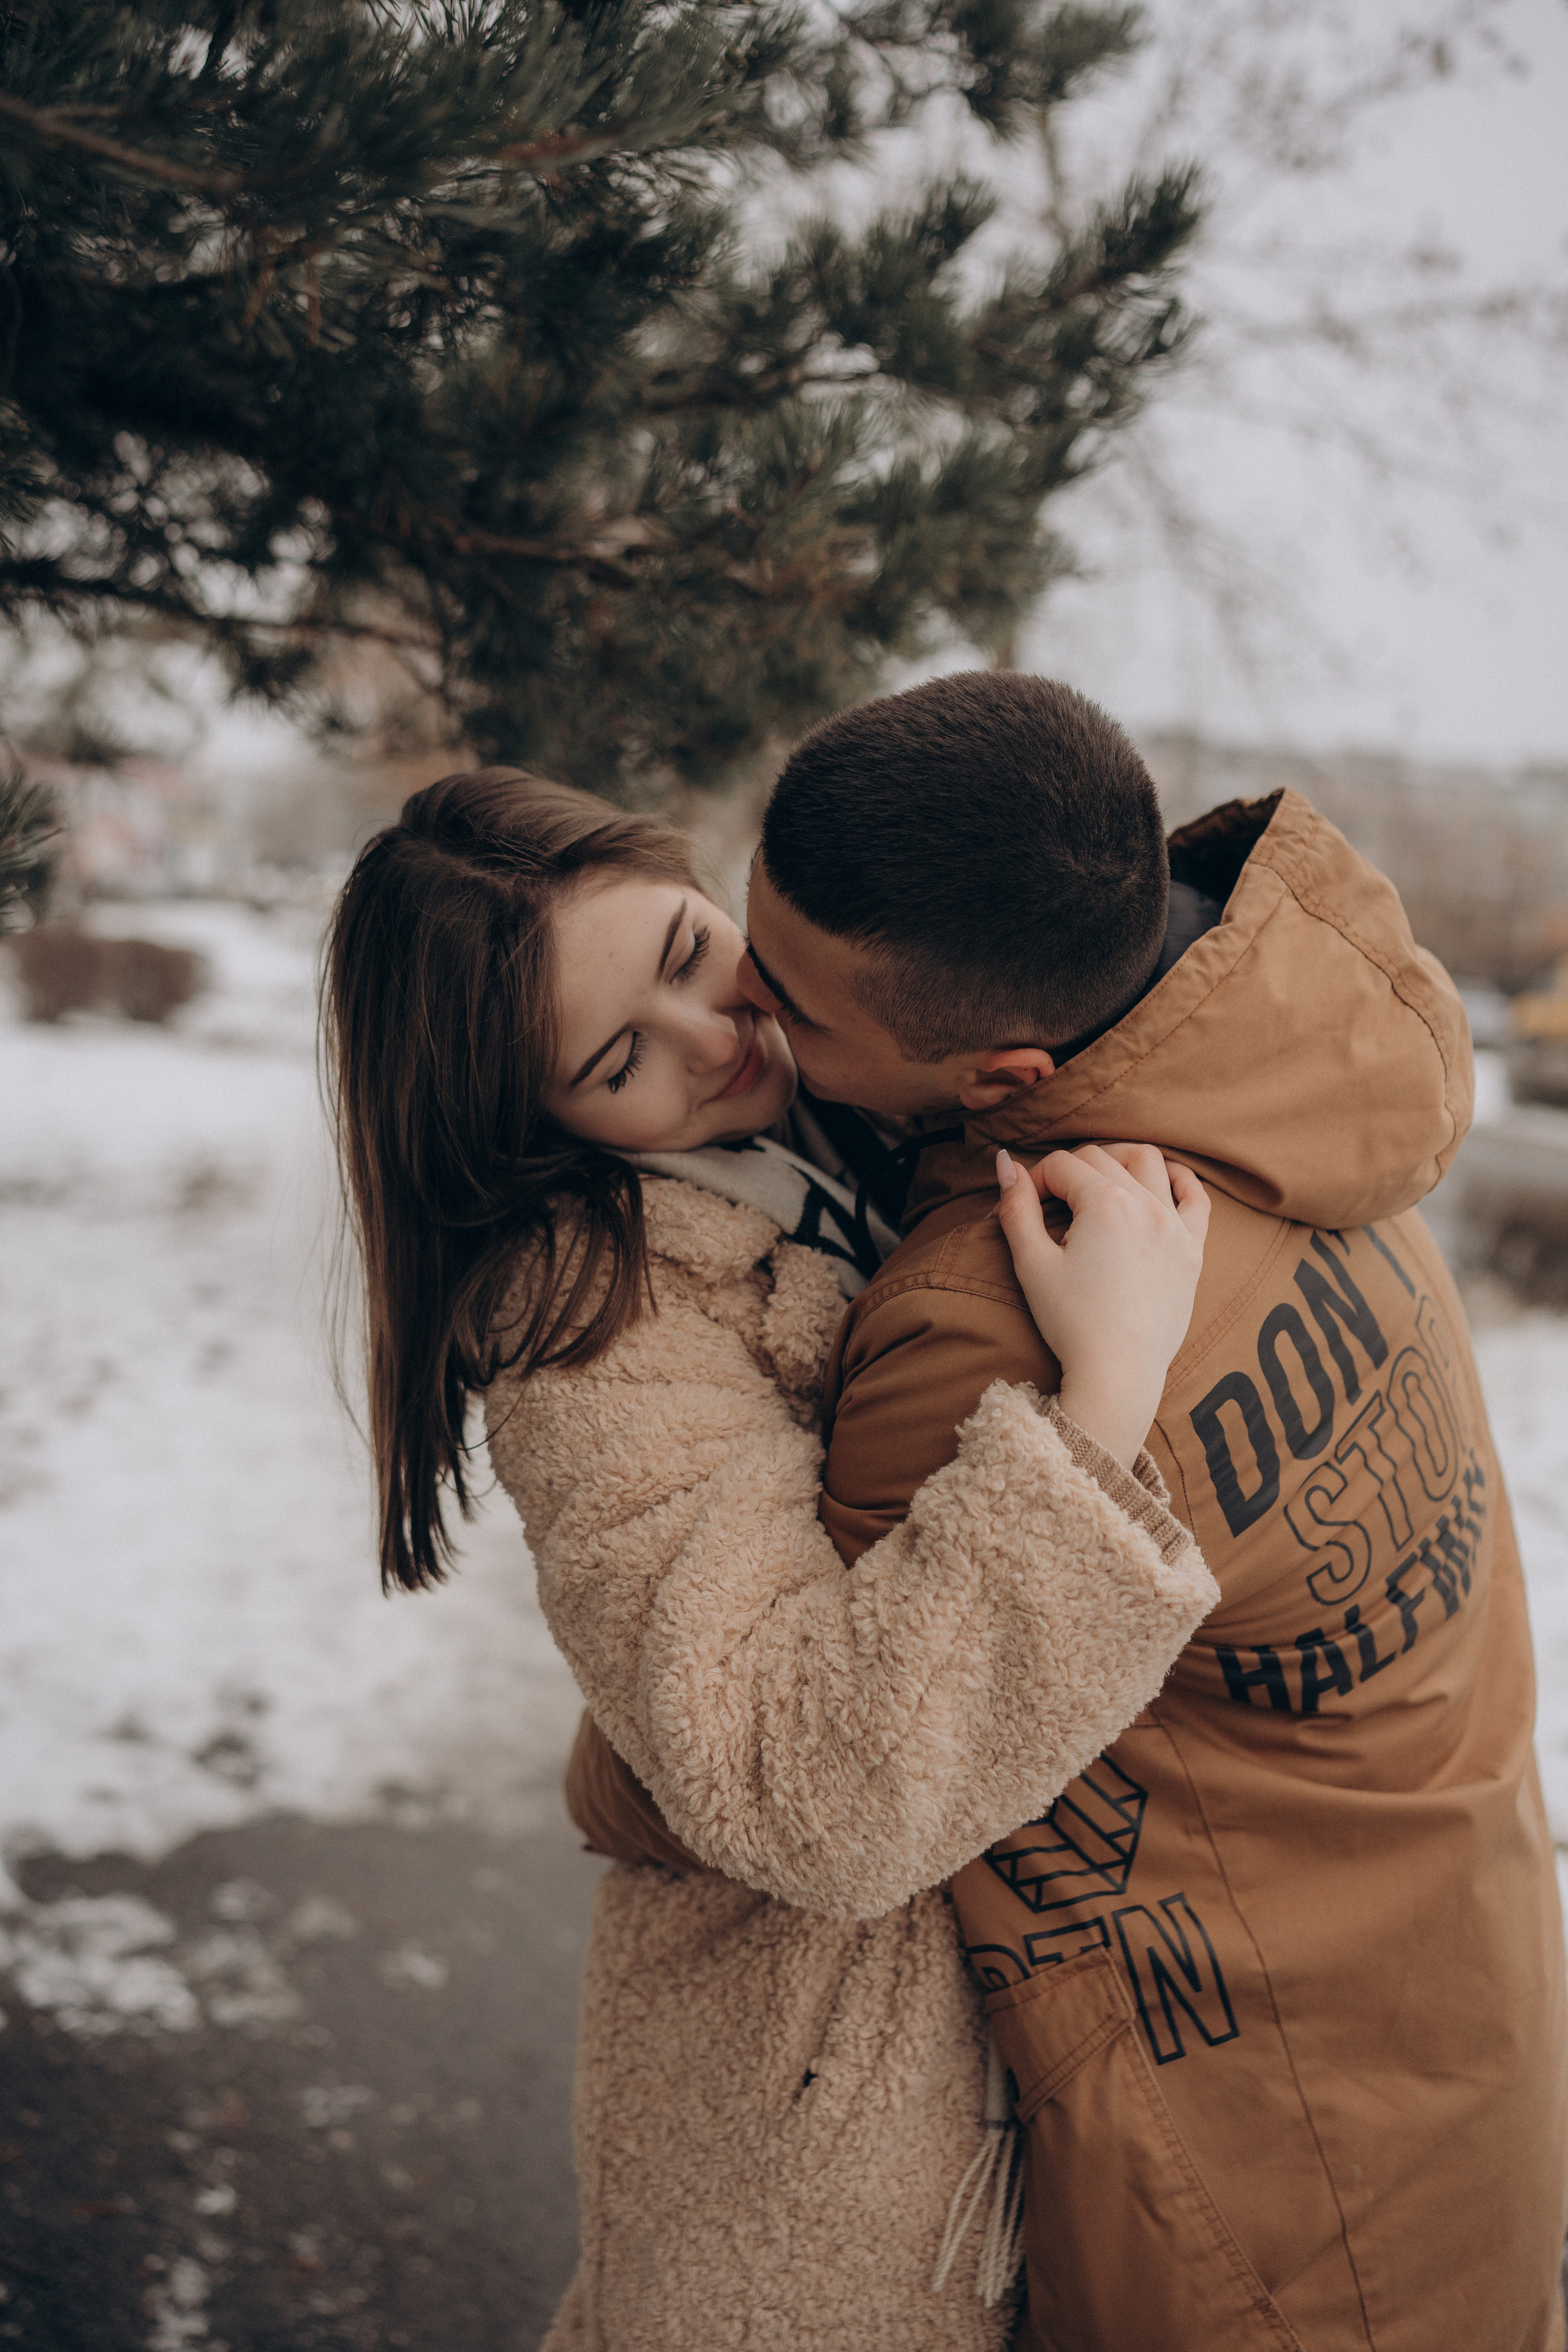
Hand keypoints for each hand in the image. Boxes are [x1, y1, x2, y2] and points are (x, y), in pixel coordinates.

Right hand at [996, 1143, 1209, 1468]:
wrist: (1117, 1374)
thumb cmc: (1070, 1322)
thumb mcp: (1032, 1263)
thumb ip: (1016, 1207)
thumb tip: (1006, 1163)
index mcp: (1105, 1204)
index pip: (1062, 1165)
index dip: (1035, 1181)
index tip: (1025, 1211)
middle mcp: (1146, 1205)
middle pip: (1101, 1158)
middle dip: (1069, 1172)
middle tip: (1051, 1207)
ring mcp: (1175, 1226)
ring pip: (1149, 1162)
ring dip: (1119, 1160)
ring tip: (1098, 1184)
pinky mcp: (1193, 1250)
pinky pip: (1196, 1197)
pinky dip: (1178, 1180)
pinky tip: (1160, 1182)